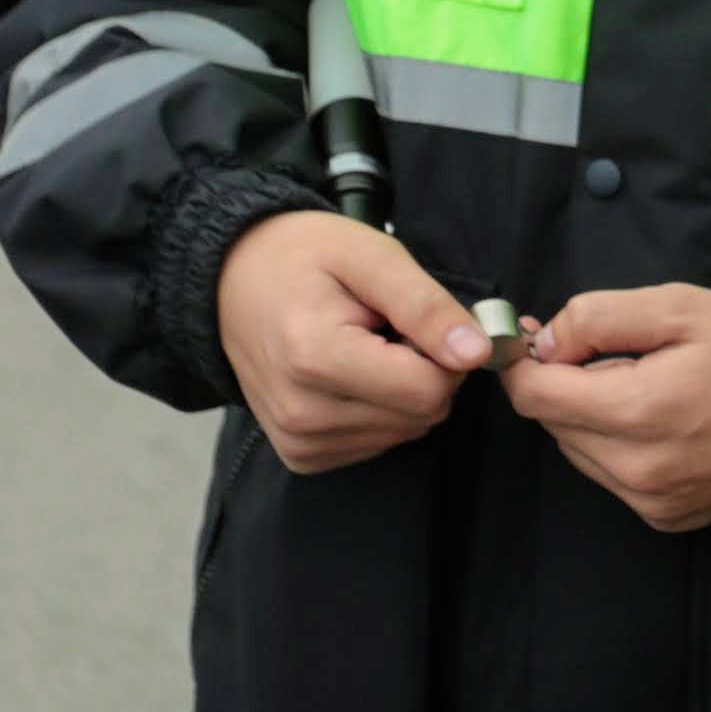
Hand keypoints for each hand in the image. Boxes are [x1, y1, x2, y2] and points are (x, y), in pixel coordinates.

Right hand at [215, 211, 493, 472]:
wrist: (233, 279)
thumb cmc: (303, 257)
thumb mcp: (370, 256)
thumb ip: (425, 305)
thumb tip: (477, 353)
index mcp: (314, 357)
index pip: (428, 389)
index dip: (445, 352)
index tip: (418, 318)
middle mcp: (302, 413)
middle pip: (421, 414)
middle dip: (426, 369)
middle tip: (388, 327)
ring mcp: (299, 441)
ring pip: (405, 431)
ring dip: (402, 389)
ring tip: (364, 345)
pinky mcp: (302, 455)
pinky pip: (378, 442)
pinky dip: (379, 408)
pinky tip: (351, 373)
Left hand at [504, 283, 710, 531]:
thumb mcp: (680, 308)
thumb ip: (600, 316)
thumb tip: (545, 344)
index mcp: (637, 412)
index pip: (535, 396)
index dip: (524, 363)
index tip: (534, 340)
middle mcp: (635, 469)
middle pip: (553, 424)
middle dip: (562, 385)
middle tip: (600, 354)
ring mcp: (649, 500)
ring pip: (578, 452)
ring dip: (588, 419)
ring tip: (638, 389)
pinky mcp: (662, 518)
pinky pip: (610, 478)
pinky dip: (616, 448)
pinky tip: (657, 424)